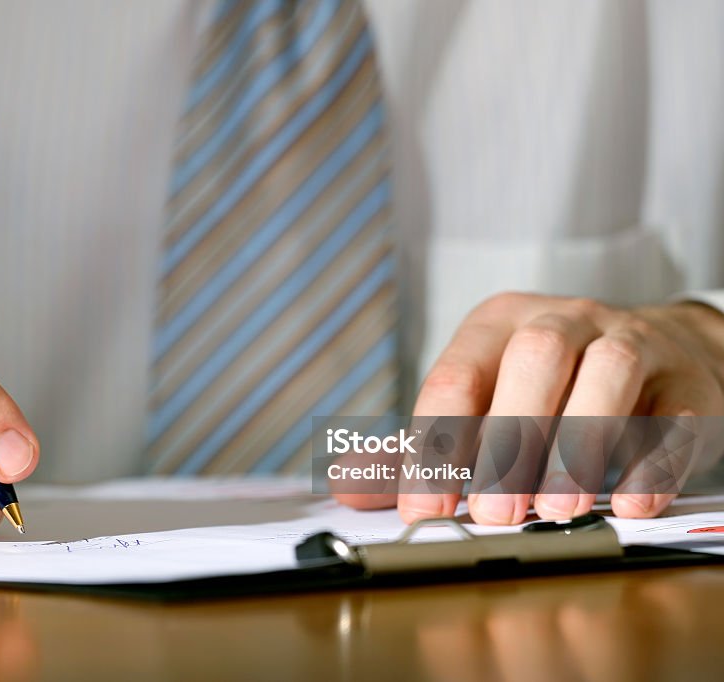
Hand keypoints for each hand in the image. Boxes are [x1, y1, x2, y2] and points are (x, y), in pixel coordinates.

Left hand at [335, 292, 723, 523]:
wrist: (664, 354)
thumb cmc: (553, 386)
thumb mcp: (484, 402)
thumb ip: (425, 446)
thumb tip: (351, 486)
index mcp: (496, 327)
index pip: (455, 377)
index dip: (437, 445)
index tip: (425, 509)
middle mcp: (562, 322)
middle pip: (533, 361)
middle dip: (508, 439)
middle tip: (493, 513)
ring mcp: (630, 342)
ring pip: (606, 372)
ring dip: (578, 442)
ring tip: (556, 508)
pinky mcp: (686, 380)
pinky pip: (674, 411)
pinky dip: (654, 458)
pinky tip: (631, 501)